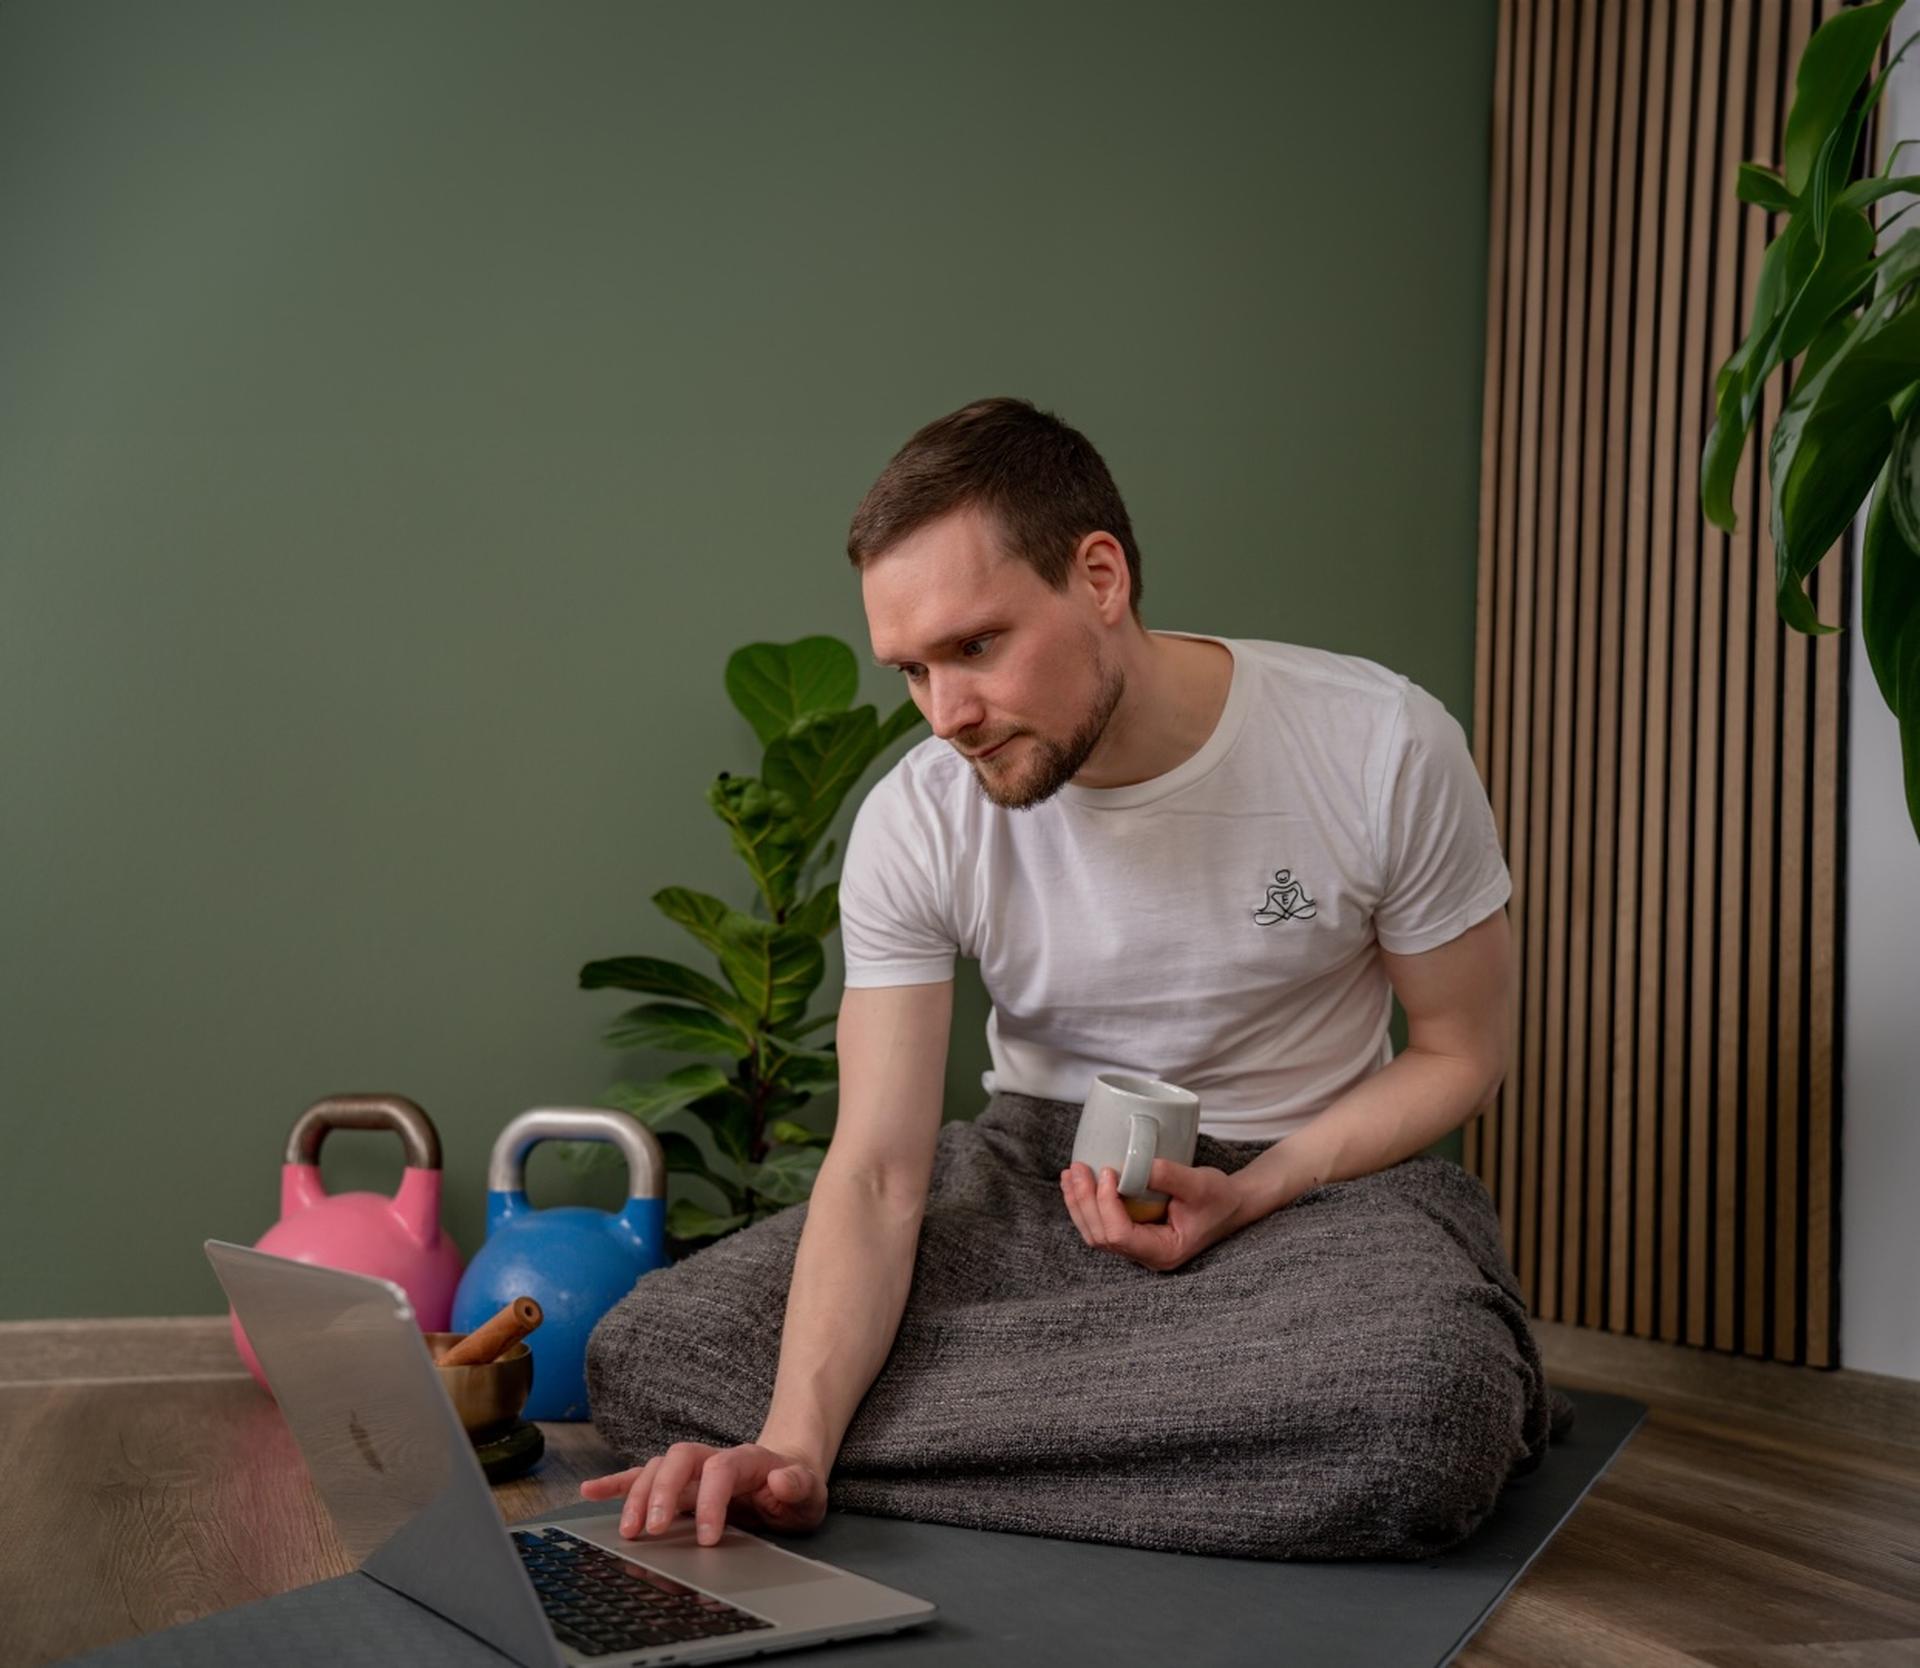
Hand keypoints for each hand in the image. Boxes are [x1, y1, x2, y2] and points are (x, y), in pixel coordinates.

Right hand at [579, 1441, 827, 1545]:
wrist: (788, 1475)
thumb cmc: (797, 1489)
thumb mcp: (810, 1491)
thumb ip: (799, 1485)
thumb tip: (781, 1481)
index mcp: (747, 1460)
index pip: (722, 1469)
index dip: (711, 1500)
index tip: (708, 1539)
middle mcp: (713, 1458)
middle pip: (680, 1459)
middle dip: (662, 1492)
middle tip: (652, 1531)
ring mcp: (693, 1469)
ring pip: (657, 1467)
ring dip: (637, 1494)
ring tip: (627, 1531)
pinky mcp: (678, 1484)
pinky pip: (642, 1476)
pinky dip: (616, 1483)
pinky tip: (590, 1491)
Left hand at [1059, 1156, 1246, 1271]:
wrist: (1232, 1203)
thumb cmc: (1221, 1198)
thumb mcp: (1201, 1184)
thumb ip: (1170, 1176)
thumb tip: (1139, 1164)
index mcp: (1163, 1251)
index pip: (1120, 1235)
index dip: (1106, 1205)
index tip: (1107, 1172)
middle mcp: (1146, 1255)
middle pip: (1101, 1236)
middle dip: (1083, 1202)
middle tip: (1077, 1167)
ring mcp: (1138, 1246)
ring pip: (1096, 1233)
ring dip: (1079, 1203)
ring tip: (1070, 1173)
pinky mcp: (1134, 1233)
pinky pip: (1103, 1224)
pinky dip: (1088, 1203)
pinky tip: (1080, 1182)